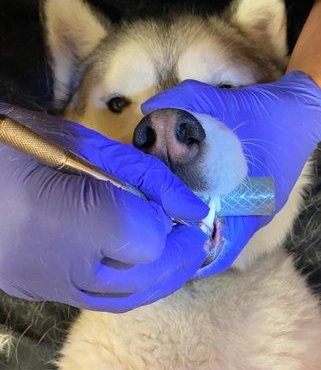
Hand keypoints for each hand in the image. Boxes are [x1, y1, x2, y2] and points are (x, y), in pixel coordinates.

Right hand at [0, 103, 207, 311]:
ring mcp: (46, 284)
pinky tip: (143, 266)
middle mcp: (58, 264)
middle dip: (179, 256)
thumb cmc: (21, 142)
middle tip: (194, 234)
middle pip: (143, 275)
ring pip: (125, 298)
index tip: (187, 211)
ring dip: (162, 277)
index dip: (174, 225)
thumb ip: (146, 177)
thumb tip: (193, 207)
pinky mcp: (39, 290)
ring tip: (180, 254)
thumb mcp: (87, 146)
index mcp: (70, 215)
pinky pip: (100, 299)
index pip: (148, 237)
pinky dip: (133, 285)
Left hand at [142, 71, 320, 276]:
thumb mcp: (226, 103)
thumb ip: (186, 102)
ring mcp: (253, 204)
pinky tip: (180, 183)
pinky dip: (202, 200)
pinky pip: (223, 206)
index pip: (219, 251)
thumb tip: (148, 109)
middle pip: (212, 238)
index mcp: (252, 206)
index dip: (189, 253)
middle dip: (180, 231)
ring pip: (216, 223)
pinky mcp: (252, 193)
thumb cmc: (271, 114)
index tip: (159, 242)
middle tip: (149, 218)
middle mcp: (252, 213)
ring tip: (159, 201)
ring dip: (190, 215)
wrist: (304, 106)